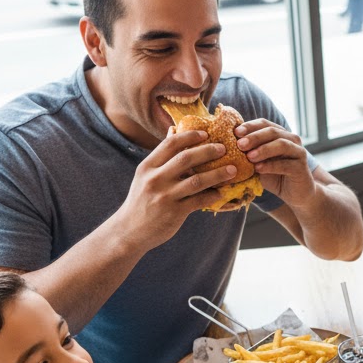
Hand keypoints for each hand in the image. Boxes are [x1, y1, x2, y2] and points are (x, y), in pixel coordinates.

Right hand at [116, 130, 241, 249]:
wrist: (129, 231)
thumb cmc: (142, 200)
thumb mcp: (145, 176)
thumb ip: (161, 156)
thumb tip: (174, 130)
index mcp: (147, 167)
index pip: (170, 144)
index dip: (190, 136)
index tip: (206, 133)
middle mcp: (155, 179)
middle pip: (186, 158)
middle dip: (208, 151)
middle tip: (224, 148)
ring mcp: (165, 196)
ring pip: (197, 181)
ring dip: (218, 174)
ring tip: (232, 170)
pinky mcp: (174, 212)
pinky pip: (199, 201)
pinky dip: (212, 195)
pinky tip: (221, 192)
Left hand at [235, 119, 316, 207]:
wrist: (296, 194)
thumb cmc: (275, 177)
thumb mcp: (259, 163)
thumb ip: (248, 154)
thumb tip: (227, 147)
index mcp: (280, 134)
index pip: (264, 123)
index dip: (250, 126)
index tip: (235, 132)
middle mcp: (291, 139)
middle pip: (272, 131)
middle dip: (254, 137)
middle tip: (240, 144)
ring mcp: (298, 152)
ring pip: (281, 144)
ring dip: (263, 149)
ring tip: (249, 157)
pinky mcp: (302, 167)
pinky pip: (285, 163)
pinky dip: (271, 165)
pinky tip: (258, 169)